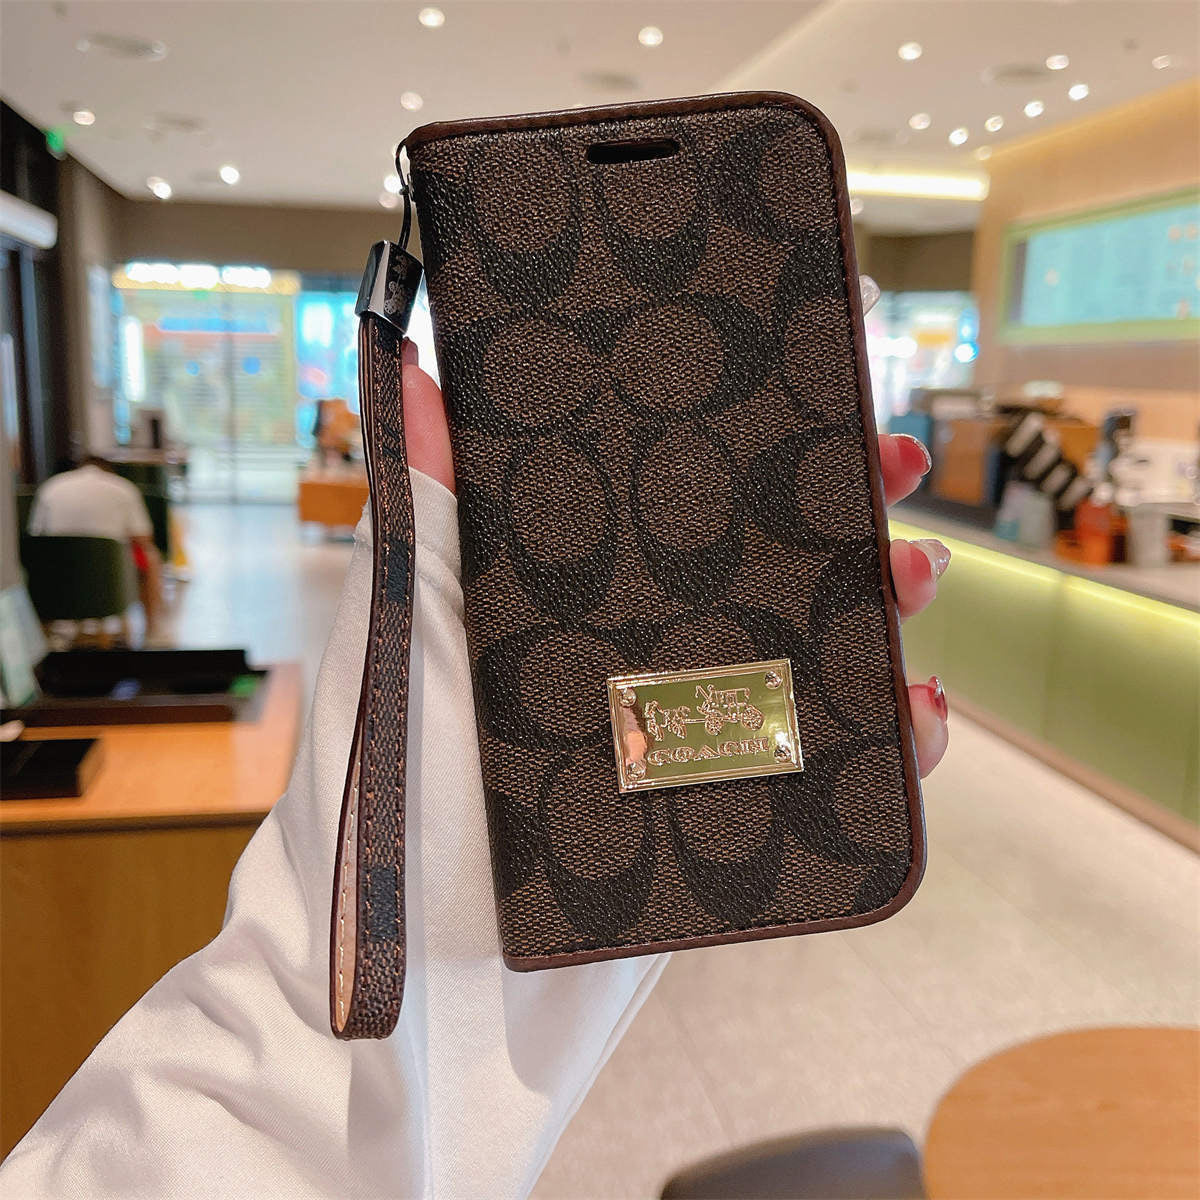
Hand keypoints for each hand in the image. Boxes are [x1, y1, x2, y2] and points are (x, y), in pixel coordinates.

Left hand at [396, 288, 949, 777]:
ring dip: (887, 597)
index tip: (814, 361)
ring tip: (914, 576)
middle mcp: (649, 643)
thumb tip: (417, 367)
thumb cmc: (403, 792)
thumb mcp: (418, 631)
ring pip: (822, 642)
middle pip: (769, 551)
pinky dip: (898, 735)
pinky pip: (840, 763)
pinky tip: (918, 714)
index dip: (753, 424)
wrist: (436, 979)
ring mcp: (700, 723)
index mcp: (586, 585)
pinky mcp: (739, 805)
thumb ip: (431, 507)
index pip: (685, 484)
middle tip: (892, 455)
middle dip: (842, 495)